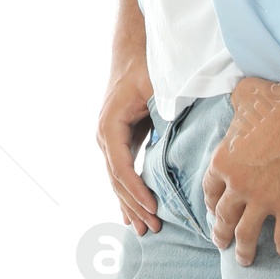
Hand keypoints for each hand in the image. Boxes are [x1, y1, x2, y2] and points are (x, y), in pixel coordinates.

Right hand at [97, 63, 161, 234]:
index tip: (154, 208)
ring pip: (116, 178)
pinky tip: (132, 211)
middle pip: (117, 178)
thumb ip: (163, 114)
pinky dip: (127, 191)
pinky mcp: (118, 137)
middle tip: (153, 229)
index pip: (121, 166)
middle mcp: (104, 134)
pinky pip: (121, 170)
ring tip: (143, 229)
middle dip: (134, 205)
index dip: (136, 190)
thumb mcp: (156, 88)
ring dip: (129, 204)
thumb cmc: (144, 66)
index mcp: (110, 124)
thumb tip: (176, 144)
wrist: (132, 48)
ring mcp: (108, 137)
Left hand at [201, 75, 279, 264]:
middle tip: (221, 242)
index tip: (213, 209)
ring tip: (244, 260)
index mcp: (222, 160)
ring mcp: (262, 199)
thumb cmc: (274, 99)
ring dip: (244, 249)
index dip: (210, 201)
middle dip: (221, 232)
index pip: (210, 188)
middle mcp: (237, 184)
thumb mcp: (243, 97)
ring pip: (247, 234)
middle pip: (223, 216)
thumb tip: (238, 99)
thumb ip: (236, 105)